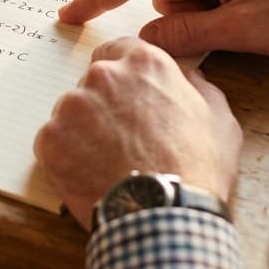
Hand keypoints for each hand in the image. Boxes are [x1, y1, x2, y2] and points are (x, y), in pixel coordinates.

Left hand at [34, 36, 240, 227]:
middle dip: (103, 104)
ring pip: (71, 112)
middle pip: (93, 81)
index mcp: (143, 63)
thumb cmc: (197, 171)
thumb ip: (200, 89)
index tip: (125, 94)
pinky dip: (66, 156)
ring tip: (107, 162)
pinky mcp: (50, 138)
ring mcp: (72, 106)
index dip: (122, 74)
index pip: (118, 51)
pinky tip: (90, 174)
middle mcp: (103, 76)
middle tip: (121, 138)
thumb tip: (191, 77)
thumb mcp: (219, 122)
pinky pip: (53, 141)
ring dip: (83, 130)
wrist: (165, 218)